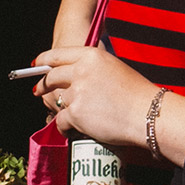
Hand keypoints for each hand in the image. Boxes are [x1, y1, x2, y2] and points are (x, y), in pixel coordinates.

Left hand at [30, 43, 157, 153]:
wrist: (148, 114)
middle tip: (38, 91)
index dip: (44, 60)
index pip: (58, 55)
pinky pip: (61, 121)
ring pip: (57, 101)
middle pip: (52, 77)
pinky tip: (71, 130)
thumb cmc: (137, 93)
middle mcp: (81, 71)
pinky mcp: (76, 114)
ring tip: (72, 117)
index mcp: (91, 55)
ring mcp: (77, 93)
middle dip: (43, 85)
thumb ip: (92, 68)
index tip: (37, 64)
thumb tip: (73, 76)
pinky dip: (65, 127)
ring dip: (61, 110)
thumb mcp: (114, 68)